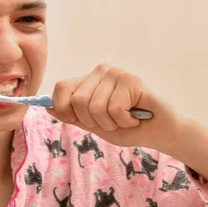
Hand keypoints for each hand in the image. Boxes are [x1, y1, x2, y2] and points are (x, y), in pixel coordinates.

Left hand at [46, 64, 183, 149]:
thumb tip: (48, 109)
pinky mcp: (132, 81)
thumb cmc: (129, 128)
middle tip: (112, 122)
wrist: (159, 133)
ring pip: (96, 107)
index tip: (75, 120)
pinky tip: (136, 117)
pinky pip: (114, 108)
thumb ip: (74, 117)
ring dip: (111, 124)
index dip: (64, 108)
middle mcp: (102, 72)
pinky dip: (125, 121)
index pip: (62, 87)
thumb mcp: (95, 125)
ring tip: (126, 120)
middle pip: (77, 101)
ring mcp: (117, 74)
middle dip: (93, 122)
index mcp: (89, 80)